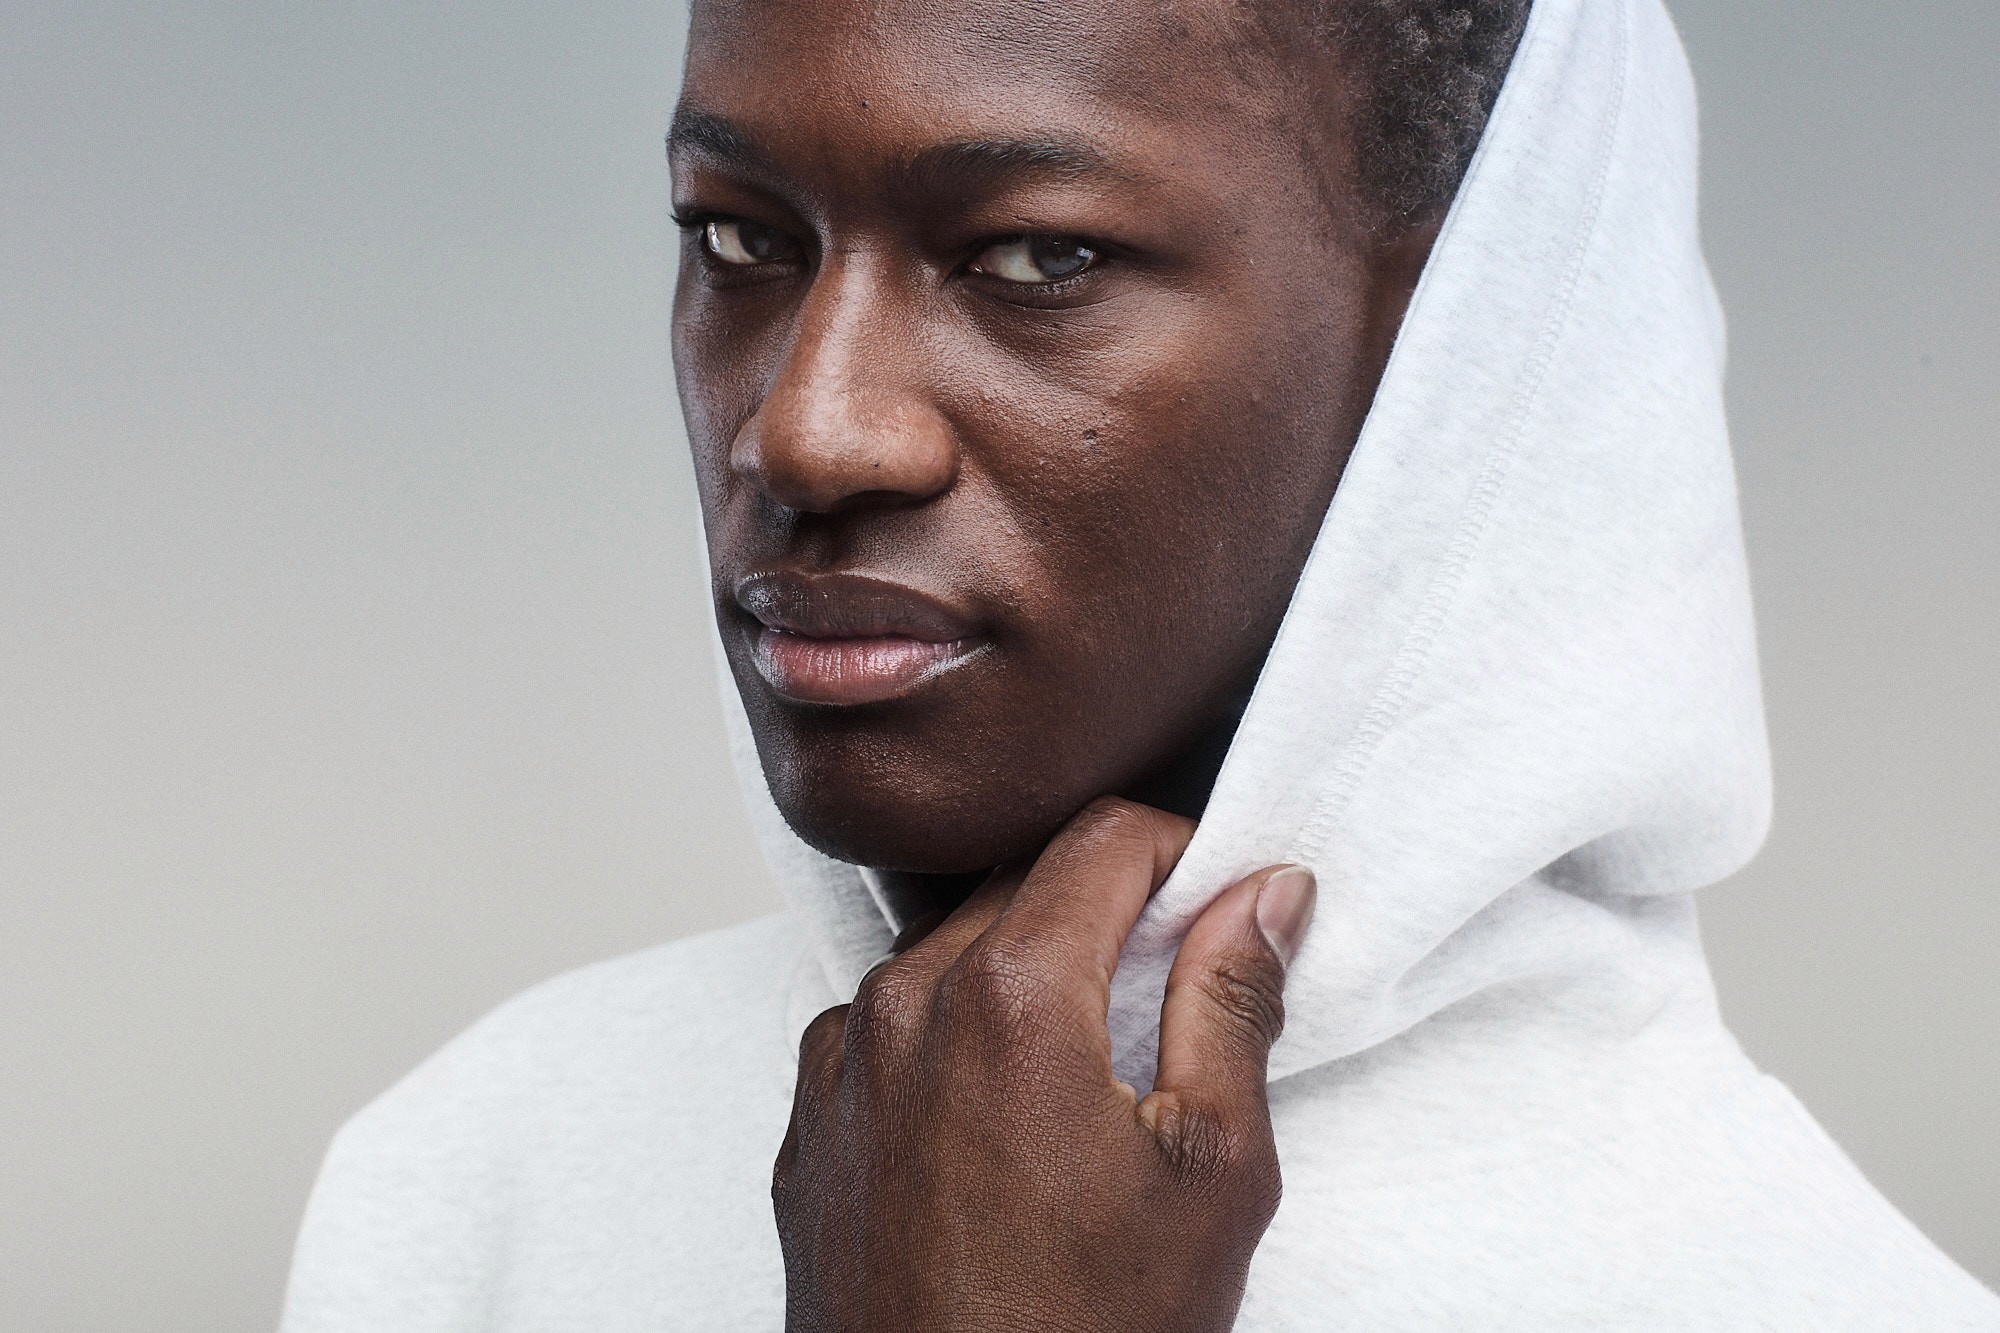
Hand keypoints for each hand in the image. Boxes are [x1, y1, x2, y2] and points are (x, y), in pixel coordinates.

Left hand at [773, 797, 1317, 1332]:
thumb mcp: (1212, 1171)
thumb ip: (1234, 1002)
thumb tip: (1264, 894)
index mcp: (1010, 996)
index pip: (1102, 837)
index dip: (1180, 852)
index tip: (1219, 896)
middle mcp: (902, 1004)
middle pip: (1022, 883)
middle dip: (1106, 910)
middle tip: (1171, 990)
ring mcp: (840, 1064)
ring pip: (950, 949)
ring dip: (1025, 971)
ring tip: (1087, 1073)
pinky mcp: (810, 1122)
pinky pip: (888, 1026)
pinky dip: (952, 1035)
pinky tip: (1002, 1123)